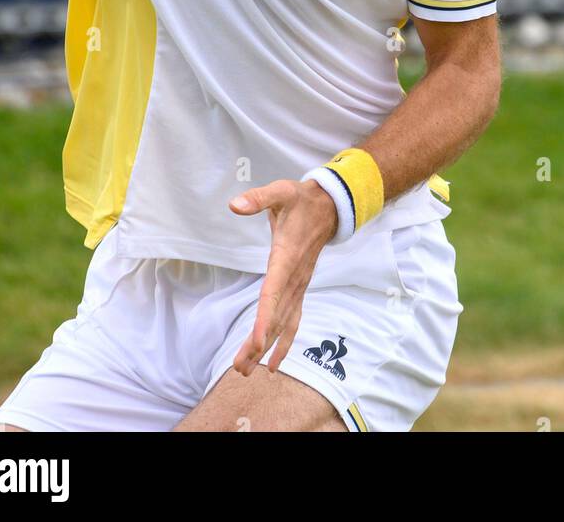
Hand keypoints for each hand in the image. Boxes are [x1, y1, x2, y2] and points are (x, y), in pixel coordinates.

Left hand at [228, 178, 337, 375]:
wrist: (330, 207)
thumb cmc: (301, 200)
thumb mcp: (281, 192)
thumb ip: (258, 199)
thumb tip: (233, 205)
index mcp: (286, 257)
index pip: (273, 292)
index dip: (263, 318)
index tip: (255, 341)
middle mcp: (295, 278)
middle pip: (275, 317)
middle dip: (258, 343)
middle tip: (239, 368)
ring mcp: (300, 286)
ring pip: (283, 324)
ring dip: (267, 348)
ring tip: (247, 371)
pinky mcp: (299, 289)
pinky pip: (292, 321)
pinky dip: (282, 342)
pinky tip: (271, 361)